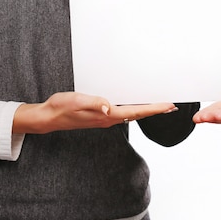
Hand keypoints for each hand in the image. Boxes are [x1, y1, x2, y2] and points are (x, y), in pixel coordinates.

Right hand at [13, 91, 175, 133]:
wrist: (49, 116)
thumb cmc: (61, 107)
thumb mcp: (76, 100)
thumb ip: (93, 103)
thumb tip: (108, 107)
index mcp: (107, 115)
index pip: (136, 111)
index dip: (154, 109)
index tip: (168, 105)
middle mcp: (109, 119)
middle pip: (138, 114)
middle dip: (156, 110)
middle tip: (171, 106)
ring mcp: (105, 118)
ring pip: (132, 114)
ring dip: (147, 110)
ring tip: (160, 106)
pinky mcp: (101, 116)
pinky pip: (124, 113)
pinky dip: (135, 109)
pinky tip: (137, 106)